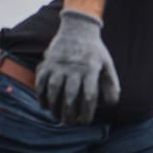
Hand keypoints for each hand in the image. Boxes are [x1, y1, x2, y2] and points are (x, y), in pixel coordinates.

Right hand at [36, 9, 120, 124]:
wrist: (77, 29)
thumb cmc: (95, 52)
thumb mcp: (107, 65)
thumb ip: (111, 85)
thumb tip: (110, 104)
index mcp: (91, 69)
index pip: (89, 95)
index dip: (87, 111)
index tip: (86, 122)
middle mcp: (74, 68)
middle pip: (71, 95)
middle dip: (70, 113)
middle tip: (71, 124)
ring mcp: (59, 65)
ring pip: (55, 90)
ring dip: (55, 107)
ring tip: (58, 118)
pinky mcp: (48, 63)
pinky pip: (41, 82)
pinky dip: (41, 95)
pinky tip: (45, 106)